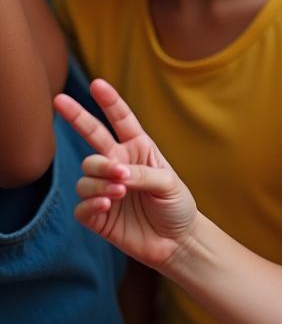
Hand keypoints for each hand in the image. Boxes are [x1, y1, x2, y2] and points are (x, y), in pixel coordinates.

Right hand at [54, 79, 196, 268]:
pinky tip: (106, 206)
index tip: (96, 84)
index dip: (109, 102)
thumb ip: (142, 174)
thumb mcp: (168, 184)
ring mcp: (105, 187)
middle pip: (92, 136)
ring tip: (120, 191)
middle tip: (64, 106)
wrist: (176, 240)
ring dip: (100, 179)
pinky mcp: (96, 214)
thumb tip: (117, 173)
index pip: (121, 120)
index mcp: (139, 149)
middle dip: (77, 117)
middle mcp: (118, 163)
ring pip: (86, 173)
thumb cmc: (176, 205)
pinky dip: (92, 203)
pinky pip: (81, 204)